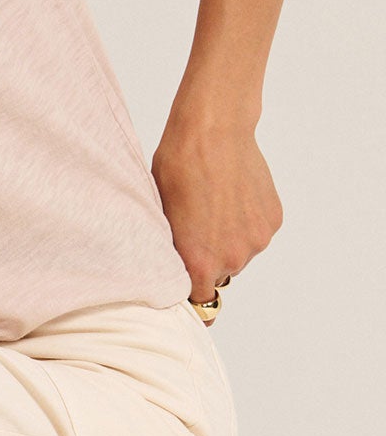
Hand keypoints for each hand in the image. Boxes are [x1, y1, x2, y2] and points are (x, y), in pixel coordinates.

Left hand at [150, 114, 283, 301]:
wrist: (212, 133)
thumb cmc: (177, 169)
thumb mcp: (162, 215)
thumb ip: (175, 251)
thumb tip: (179, 267)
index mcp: (199, 264)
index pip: (201, 303)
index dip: (192, 292)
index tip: (189, 283)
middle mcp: (232, 259)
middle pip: (221, 274)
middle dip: (210, 259)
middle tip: (198, 226)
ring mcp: (257, 240)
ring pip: (241, 252)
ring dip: (230, 238)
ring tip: (215, 205)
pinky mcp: (273, 221)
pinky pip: (257, 231)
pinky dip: (247, 220)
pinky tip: (234, 195)